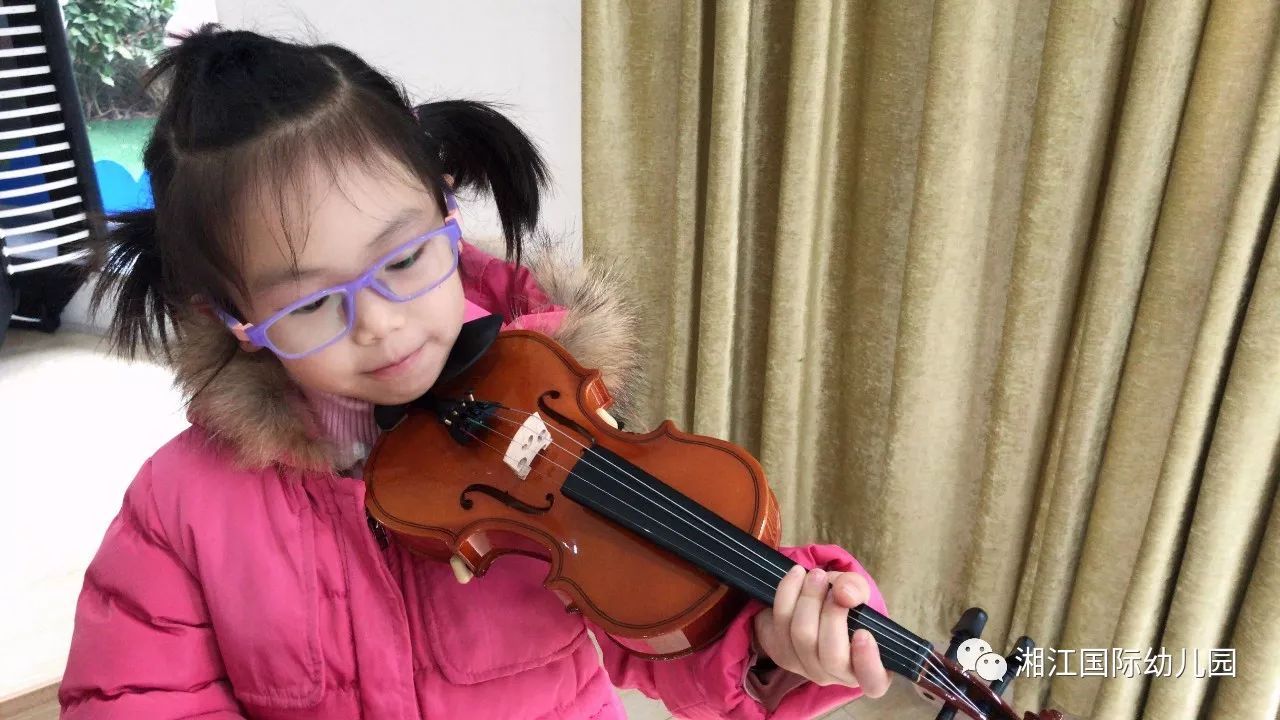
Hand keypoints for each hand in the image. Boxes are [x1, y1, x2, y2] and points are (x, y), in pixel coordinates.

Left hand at [751, 566, 889, 696]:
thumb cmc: (843, 604)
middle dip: (831, 614)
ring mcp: (806, 668)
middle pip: (832, 655)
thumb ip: (856, 589)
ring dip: (808, 599)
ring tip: (815, 575)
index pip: (873, 681)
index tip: (863, 633)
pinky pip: (779, 625)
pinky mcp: (781, 654)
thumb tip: (844, 594)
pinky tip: (796, 576)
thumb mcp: (856, 591)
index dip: (868, 662)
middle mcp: (837, 675)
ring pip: (803, 638)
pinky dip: (787, 594)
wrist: (809, 604)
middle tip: (833, 586)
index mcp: (867, 667)